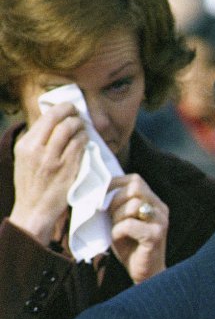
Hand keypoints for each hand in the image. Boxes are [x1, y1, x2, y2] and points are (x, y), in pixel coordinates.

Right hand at [8, 102, 86, 242]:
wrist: (34, 210)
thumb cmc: (32, 184)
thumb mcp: (25, 158)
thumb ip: (37, 141)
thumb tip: (53, 120)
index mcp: (25, 145)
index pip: (46, 117)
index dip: (61, 108)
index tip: (69, 108)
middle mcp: (37, 150)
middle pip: (59, 119)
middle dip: (73, 113)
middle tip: (79, 114)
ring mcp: (53, 159)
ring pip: (71, 130)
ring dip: (81, 126)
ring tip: (83, 127)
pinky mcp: (68, 169)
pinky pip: (80, 146)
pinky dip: (85, 139)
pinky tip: (86, 140)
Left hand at [107, 174, 168, 283]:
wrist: (145, 274)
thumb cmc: (131, 247)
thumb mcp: (121, 221)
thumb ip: (117, 205)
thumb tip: (96, 191)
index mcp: (154, 203)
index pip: (135, 180)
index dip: (115, 183)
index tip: (101, 193)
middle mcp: (161, 209)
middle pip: (135, 188)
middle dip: (115, 200)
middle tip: (108, 215)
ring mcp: (160, 222)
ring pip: (132, 205)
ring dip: (116, 217)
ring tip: (116, 230)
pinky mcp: (155, 236)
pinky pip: (129, 224)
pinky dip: (118, 231)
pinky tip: (119, 239)